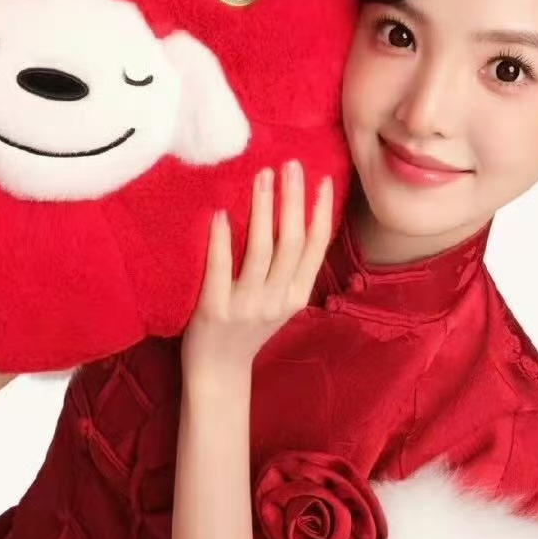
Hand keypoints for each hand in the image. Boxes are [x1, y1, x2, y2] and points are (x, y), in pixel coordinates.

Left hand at [181, 160, 333, 385]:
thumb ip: (286, 269)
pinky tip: (220, 213)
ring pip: (261, 250)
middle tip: (291, 164)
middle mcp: (276, 300)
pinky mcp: (214, 311)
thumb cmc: (246, 331)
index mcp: (296, 296)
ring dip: (263, 209)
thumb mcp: (278, 303)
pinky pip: (221, 269)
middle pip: (292, 241)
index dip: (322, 211)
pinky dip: (222, 240)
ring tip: (261, 176)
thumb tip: (291, 217)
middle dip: (293, 199)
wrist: (218, 374)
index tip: (323, 179)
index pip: (316, 247)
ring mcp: (246, 306)